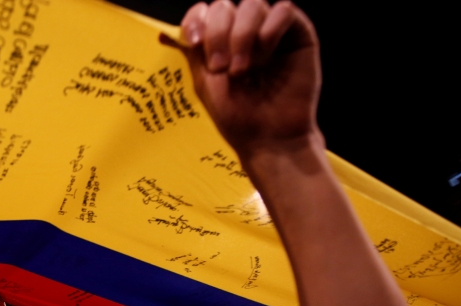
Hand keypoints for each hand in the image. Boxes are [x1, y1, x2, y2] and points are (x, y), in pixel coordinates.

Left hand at [167, 0, 320, 157]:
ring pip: (253, 4)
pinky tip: (264, 58)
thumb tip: (162, 33)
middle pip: (224, 6)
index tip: (195, 43)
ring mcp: (271, 30)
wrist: (268, 138)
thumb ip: (191, 53)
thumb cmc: (237, 117)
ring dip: (242, 35)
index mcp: (220, 40)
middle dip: (218, 34)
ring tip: (242, 69)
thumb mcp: (205, 82)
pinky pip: (284, 10)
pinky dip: (270, 30)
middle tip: (220, 68)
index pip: (204, 11)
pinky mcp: (298, 34)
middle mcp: (245, 31)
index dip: (196, 20)